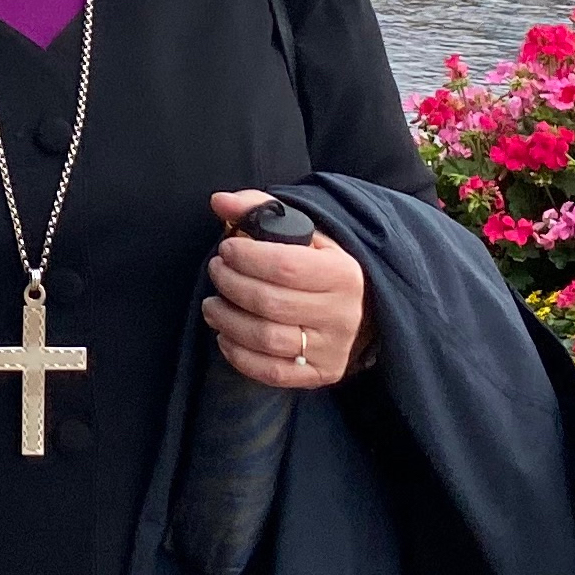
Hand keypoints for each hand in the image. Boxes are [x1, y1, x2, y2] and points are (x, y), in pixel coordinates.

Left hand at [203, 189, 372, 387]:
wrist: (362, 307)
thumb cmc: (319, 265)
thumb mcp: (302, 232)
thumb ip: (259, 209)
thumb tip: (218, 201)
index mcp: (342, 273)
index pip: (286, 267)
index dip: (246, 258)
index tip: (226, 250)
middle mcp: (342, 314)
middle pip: (270, 303)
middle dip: (231, 285)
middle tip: (216, 272)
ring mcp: (332, 348)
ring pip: (267, 339)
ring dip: (228, 320)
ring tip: (212, 305)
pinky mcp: (320, 373)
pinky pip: (272, 372)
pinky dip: (239, 355)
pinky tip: (225, 335)